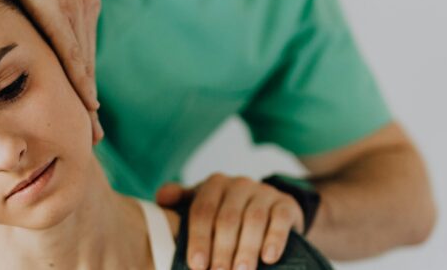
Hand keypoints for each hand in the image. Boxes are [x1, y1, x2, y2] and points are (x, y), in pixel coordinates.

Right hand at [0, 0, 103, 143]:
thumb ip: (33, 14)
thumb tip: (19, 37)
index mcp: (80, 7)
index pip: (83, 57)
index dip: (84, 87)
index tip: (89, 115)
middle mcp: (84, 12)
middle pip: (88, 68)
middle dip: (90, 103)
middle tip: (96, 137)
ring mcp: (75, 11)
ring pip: (84, 66)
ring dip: (88, 100)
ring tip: (92, 131)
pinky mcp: (59, 10)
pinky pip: (72, 52)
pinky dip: (80, 79)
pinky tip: (86, 102)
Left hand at [157, 173, 304, 268]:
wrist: (270, 210)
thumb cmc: (228, 212)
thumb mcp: (205, 205)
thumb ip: (181, 201)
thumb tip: (161, 198)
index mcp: (214, 184)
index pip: (202, 211)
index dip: (198, 239)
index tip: (197, 265)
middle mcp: (239, 184)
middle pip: (227, 218)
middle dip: (221, 249)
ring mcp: (264, 192)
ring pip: (253, 219)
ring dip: (246, 248)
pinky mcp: (286, 204)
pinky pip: (280, 219)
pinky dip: (274, 239)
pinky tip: (269, 258)